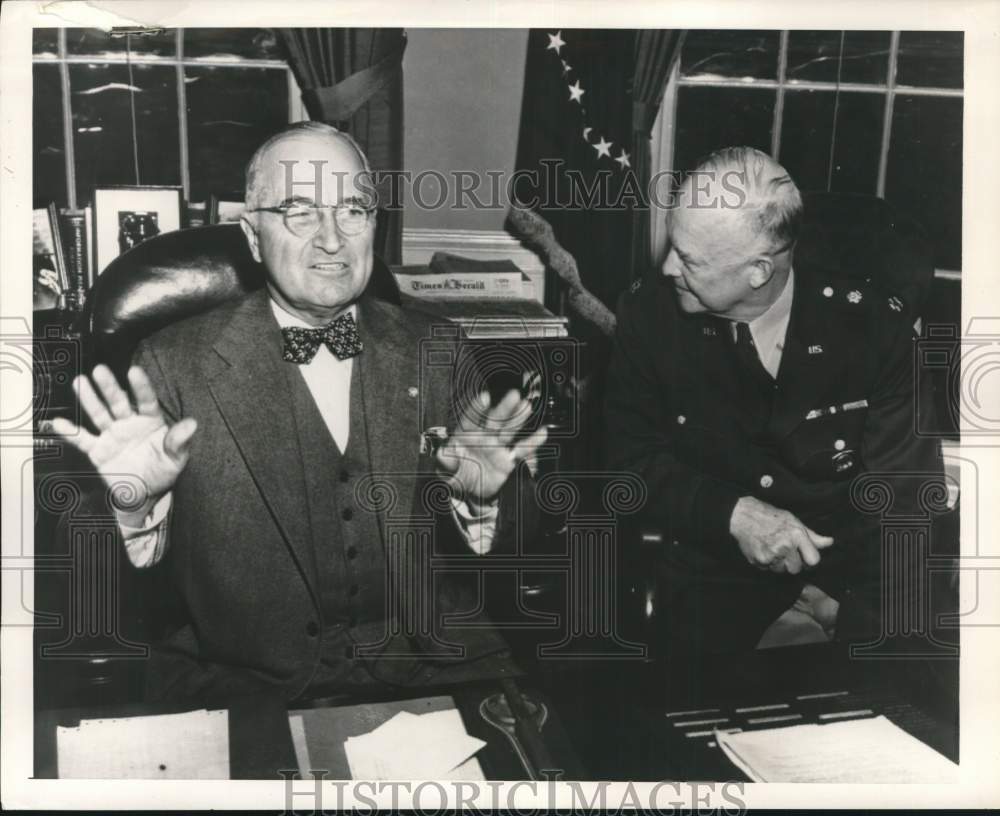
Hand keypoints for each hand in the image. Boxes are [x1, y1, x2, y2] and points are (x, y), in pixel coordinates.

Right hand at [49, 364, 196, 525]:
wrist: (144, 494)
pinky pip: (83, 440)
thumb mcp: (175, 458)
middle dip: (109, 387)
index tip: (134, 371)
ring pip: (99, 414)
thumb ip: (179, 441)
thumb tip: (192, 424)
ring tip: (79, 382)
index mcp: (151, 422)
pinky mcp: (98, 450)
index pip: (147, 401)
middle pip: (119, 402)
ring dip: (89, 400)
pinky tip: (60, 422)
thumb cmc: (163, 471)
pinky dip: (71, 432)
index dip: (141, 386)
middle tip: (100, 370)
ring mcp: (112, 435)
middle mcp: (130, 424)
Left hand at [435, 388, 547, 511]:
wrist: (468, 492)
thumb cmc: (454, 475)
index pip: (471, 418)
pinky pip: (521, 450)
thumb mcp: (444, 470)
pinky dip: (532, 442)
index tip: (485, 397)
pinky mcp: (508, 460)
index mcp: (465, 435)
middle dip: (504, 408)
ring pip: (509, 430)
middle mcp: (483, 437)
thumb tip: (443, 454)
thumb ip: (445, 461)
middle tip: (514, 396)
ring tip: (527, 406)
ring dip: (518, 419)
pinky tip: (541, 433)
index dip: (478, 408)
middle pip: (494, 420)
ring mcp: (497, 447)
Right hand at [729, 496, 833, 573]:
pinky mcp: (759, 561)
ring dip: (779, 564)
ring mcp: (771, 555)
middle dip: (792, 563)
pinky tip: (764, 550)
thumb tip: (830, 542)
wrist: (743, 516)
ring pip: (782, 571)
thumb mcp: (794, 522)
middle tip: (785, 551)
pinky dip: (767, 563)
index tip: (804, 555)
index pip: (814, 561)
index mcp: (797, 535)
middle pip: (797, 569)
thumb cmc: (771, 517)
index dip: (810, 559)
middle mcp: (785, 547)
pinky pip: (768, 569)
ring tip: (773, 549)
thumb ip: (812, 536)